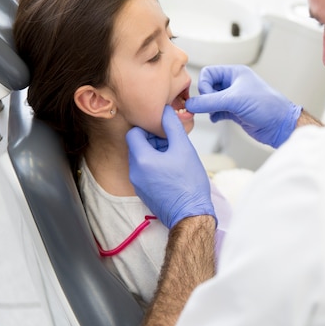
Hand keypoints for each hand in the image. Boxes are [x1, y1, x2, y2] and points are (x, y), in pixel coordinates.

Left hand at [126, 105, 214, 228]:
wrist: (190, 214)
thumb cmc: (189, 184)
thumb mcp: (184, 148)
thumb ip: (172, 126)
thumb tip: (165, 111)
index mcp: (141, 159)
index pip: (133, 132)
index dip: (148, 127)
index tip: (163, 130)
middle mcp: (134, 171)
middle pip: (138, 145)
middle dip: (154, 140)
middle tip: (173, 142)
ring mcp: (138, 183)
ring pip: (143, 158)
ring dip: (156, 153)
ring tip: (175, 157)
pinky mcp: (144, 192)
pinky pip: (146, 172)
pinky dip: (156, 166)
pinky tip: (173, 170)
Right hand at [185, 65, 301, 147]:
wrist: (280, 126)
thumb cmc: (266, 106)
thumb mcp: (234, 101)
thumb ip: (210, 102)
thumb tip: (190, 104)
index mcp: (235, 73)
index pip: (208, 73)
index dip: (204, 85)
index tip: (208, 98)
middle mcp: (234, 84)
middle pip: (208, 86)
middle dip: (205, 97)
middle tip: (210, 107)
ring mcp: (235, 98)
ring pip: (212, 100)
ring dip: (209, 107)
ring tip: (214, 113)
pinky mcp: (235, 112)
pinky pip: (217, 110)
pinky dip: (214, 115)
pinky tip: (217, 119)